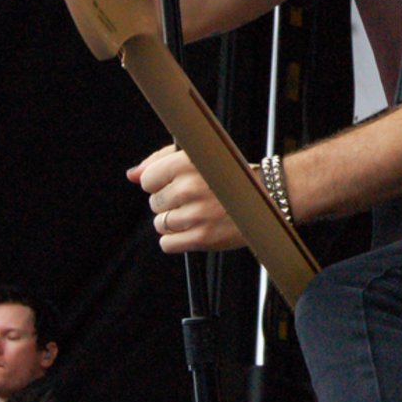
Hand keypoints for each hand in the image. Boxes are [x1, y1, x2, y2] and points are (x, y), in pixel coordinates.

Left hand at [127, 144, 247, 252]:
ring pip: (160, 224)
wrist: (269, 195)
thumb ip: (161, 161)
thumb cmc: (231, 175)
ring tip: (197, 214)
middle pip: (154, 203)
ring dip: (174, 222)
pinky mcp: (203, 237)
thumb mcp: (199, 157)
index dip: (160, 183)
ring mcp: (196, 213)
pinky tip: (193, 229)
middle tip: (194, 198)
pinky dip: (176, 239)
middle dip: (169, 202)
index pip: (148, 179)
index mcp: (187, 162)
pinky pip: (167, 243)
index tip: (176, 184)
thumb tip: (132, 175)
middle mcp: (190, 186)